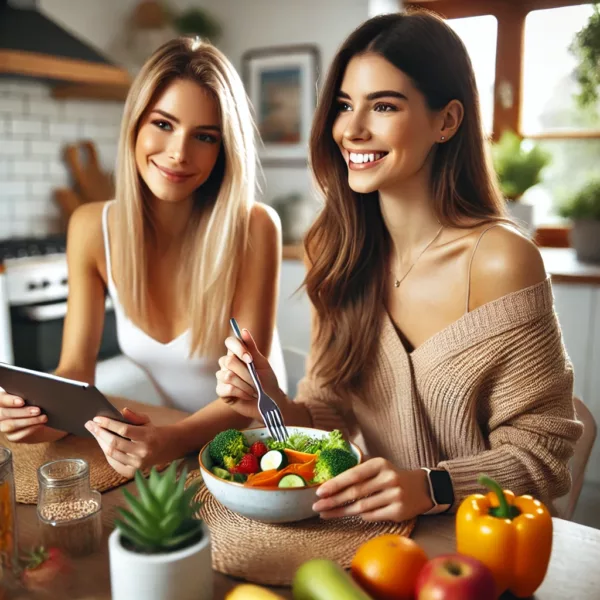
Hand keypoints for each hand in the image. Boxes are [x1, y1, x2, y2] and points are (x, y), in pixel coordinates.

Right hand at [0, 389, 65, 442]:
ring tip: (43, 417)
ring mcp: (4, 426)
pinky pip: (17, 435)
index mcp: (3, 400)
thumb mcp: (34, 396)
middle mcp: (0, 413)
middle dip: (22, 412)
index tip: (22, 401)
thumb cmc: (37, 403)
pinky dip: (30, 430)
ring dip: (28, 421)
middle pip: (3, 414)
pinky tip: (40, 425)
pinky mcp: (12, 436)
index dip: (9, 400)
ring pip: (9, 425)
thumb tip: (39, 388)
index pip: (0, 399)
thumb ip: (30, 393)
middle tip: (38, 410)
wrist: (42, 419)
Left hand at [85, 407, 166, 478]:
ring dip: (100, 442)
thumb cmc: (154, 432)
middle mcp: (142, 452)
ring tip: (94, 432)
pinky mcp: (132, 472)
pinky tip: (102, 444)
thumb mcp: (147, 421)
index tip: (97, 419)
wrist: (168, 448)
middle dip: (99, 433)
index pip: (123, 430)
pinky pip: (113, 462)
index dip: (108, 424)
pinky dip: (106, 453)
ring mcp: (136, 464)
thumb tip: (121, 411)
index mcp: (147, 437)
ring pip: (111, 454)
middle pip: (114, 443)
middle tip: (90, 425)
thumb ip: (134, 416)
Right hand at [216, 327, 282, 420]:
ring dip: (245, 384)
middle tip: (257, 381)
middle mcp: (227, 364)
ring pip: (227, 375)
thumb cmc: (267, 382)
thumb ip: (252, 348)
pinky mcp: (221, 391)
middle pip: (228, 361)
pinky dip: (241, 392)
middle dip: (246, 373)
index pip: (230, 342)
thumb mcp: (262, 363)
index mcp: (237, 354)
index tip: (250, 359)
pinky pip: (227, 388)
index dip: (238, 348)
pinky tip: (248, 395)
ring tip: (255, 390)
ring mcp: (222, 377)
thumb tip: (243, 330)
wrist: (270, 402)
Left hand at [312, 458, 433, 521]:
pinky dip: (361, 516)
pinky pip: (373, 516)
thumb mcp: (378, 468)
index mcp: (380, 464)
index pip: (353, 475)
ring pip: (362, 507)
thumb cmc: (392, 477)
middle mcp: (388, 478)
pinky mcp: (399, 511)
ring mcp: (395, 495)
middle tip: (316, 506)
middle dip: (333, 500)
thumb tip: (330, 484)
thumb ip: (359, 473)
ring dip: (341, 512)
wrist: (422, 488)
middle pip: (355, 492)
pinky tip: (350, 515)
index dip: (335, 484)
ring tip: (326, 513)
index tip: (319, 491)